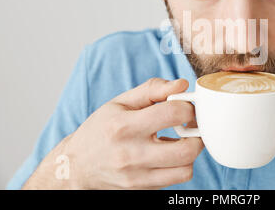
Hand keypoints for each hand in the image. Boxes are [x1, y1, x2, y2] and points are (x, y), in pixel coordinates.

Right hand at [24, 78, 203, 189]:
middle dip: (197, 134)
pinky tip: (167, 155)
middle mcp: (131, 154)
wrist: (77, 166)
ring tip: (180, 141)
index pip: (173, 114)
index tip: (185, 107)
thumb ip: (153, 89)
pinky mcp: (142, 189)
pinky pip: (175, 179)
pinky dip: (178, 166)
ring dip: (190, 153)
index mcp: (124, 125)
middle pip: (187, 149)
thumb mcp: (120, 102)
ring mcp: (137, 176)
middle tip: (191, 127)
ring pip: (185, 169)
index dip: (188, 107)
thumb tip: (182, 85)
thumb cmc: (101, 129)